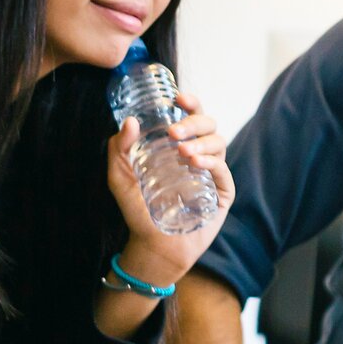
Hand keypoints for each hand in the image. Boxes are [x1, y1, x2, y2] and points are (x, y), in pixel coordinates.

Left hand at [106, 90, 236, 285]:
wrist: (153, 246)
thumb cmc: (138, 211)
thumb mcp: (120, 177)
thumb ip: (119, 149)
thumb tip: (131, 121)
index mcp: (179, 146)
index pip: (191, 117)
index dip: (190, 103)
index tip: (178, 97)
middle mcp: (199, 155)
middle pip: (209, 125)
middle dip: (194, 122)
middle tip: (174, 132)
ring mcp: (213, 173)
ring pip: (219, 143)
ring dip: (202, 143)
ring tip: (183, 152)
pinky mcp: (222, 193)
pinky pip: (223, 171)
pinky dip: (212, 163)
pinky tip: (196, 163)